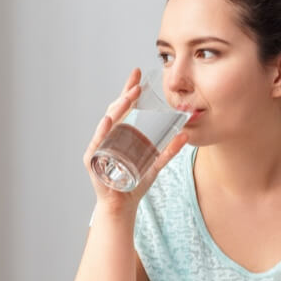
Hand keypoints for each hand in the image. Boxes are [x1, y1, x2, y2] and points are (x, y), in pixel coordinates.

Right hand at [83, 68, 188, 215]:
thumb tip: (186, 134)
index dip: (129, 90)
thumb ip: (169, 150)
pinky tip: (108, 120)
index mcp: (120, 133)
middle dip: (126, 96)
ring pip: (107, 123)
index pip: (124, 107)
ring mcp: (99, 146)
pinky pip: (97, 142)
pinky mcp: (93, 159)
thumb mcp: (155, 164)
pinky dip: (102, 131)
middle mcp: (108, 136)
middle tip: (137, 84)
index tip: (138, 74)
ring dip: (117, 109)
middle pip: (115, 110)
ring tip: (128, 98)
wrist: (122, 206)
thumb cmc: (134, 183)